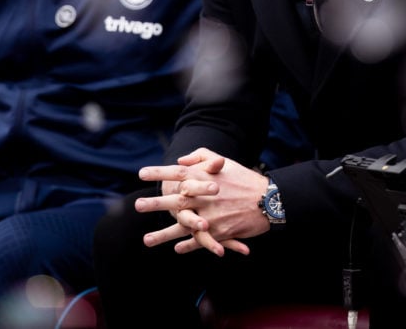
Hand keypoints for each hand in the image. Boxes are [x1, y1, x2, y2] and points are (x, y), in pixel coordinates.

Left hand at [134, 147, 270, 256]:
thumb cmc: (244, 178)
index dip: (159, 173)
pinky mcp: (220, 231)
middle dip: (156, 203)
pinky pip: (200, 240)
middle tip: (137, 205)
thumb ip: (201, 157)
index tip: (141, 173)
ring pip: (184, 226)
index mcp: (206, 177)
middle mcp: (206, 196)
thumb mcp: (224, 161)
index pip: (178, 172)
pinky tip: (177, 248)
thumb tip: (180, 161)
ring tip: (146, 240)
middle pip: (176, 200)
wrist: (268, 200)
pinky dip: (188, 245)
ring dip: (164, 234)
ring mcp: (212, 215)